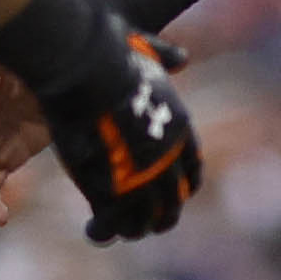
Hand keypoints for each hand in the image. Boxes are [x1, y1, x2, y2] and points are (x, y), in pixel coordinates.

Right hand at [34, 34, 206, 245]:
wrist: (89, 68)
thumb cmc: (109, 52)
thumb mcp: (146, 49)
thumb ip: (162, 55)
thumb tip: (181, 57)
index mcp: (180, 129)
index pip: (191, 171)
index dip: (181, 186)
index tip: (171, 193)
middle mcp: (168, 160)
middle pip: (171, 203)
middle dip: (159, 216)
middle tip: (145, 224)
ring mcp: (141, 178)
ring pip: (143, 220)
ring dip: (131, 228)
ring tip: (116, 229)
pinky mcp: (109, 190)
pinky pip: (112, 222)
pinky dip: (104, 230)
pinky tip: (94, 229)